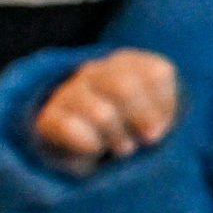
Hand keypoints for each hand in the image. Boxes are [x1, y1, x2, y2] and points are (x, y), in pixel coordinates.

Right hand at [30, 49, 180, 171]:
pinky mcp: (49, 117)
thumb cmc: (132, 129)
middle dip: (139, 121)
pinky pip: (71, 129)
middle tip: (144, 141)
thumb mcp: (156, 119)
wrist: (84, 148)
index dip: (164, 106)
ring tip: (123, 148)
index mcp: (130, 63)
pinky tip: (95, 149)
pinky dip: (91, 146)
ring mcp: (69, 91)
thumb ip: (159, 117)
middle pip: (124, 88)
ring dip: (117, 138)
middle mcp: (97, 70)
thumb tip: (152, 132)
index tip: (162, 127)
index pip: (156, 74)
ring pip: (101, 113)